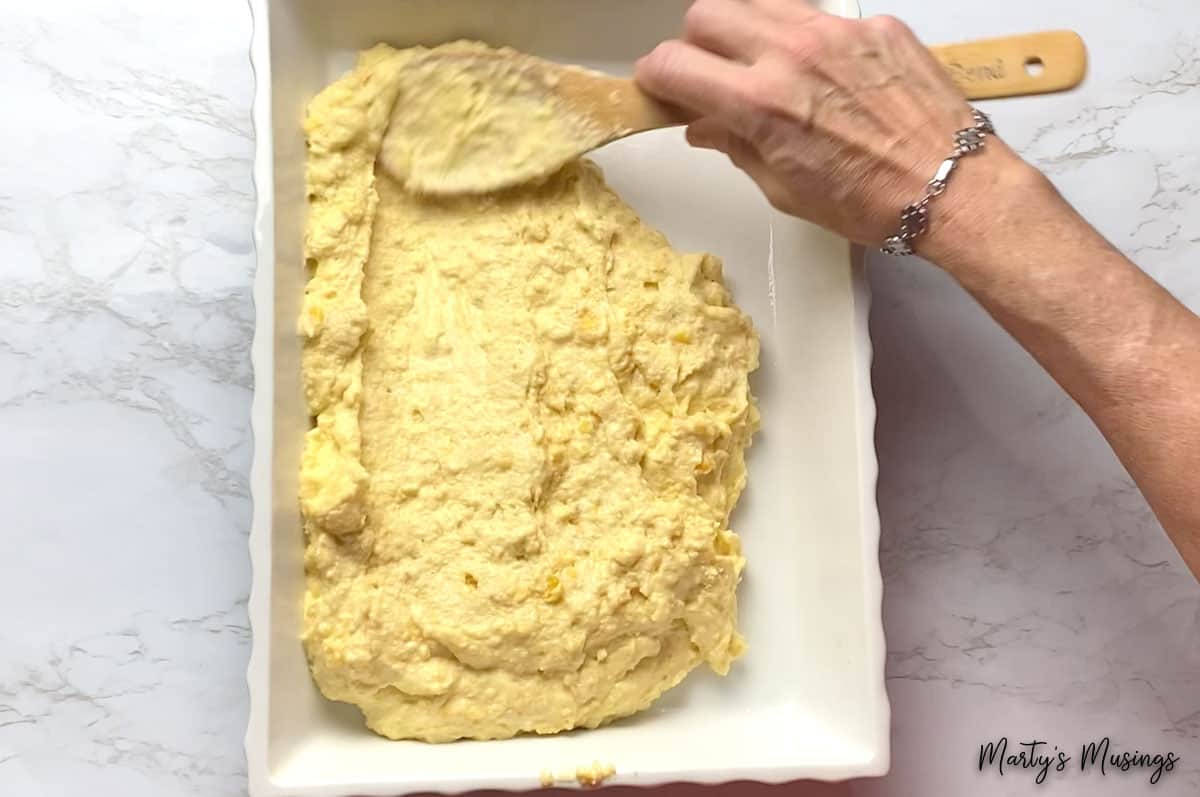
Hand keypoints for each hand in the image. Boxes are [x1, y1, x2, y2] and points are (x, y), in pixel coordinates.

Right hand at [634, 0, 1021, 247]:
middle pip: (707, 14)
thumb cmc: (871, 202)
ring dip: (746, 31)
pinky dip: (806, 40)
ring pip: (760, 2)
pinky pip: (819, 16)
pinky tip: (824, 76)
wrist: (951, 187)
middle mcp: (792, 53)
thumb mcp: (784, 189)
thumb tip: (705, 127)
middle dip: (695, 46)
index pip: (673, 63)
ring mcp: (835, 32)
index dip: (654, 77)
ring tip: (763, 68)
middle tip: (709, 78)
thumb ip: (736, 146)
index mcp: (760, 102)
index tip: (658, 88)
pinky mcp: (874, 26)